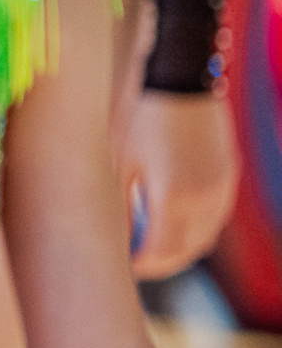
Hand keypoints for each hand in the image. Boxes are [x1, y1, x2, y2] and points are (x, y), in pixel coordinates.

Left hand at [126, 91, 239, 278]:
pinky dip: (197, 226)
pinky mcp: (229, 175)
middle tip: (138, 263)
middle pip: (186, 250)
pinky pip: (215, 215)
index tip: (125, 268)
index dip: (143, 265)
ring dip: (182, 247)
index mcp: (172, 198)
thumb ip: (123, 203)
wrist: (180, 79)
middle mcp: (203, 199)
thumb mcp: (121, 161)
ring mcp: (221, 187)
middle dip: (162, 262)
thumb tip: (118, 234)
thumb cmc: (139, 117)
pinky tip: (176, 221)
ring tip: (154, 245)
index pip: (161, 251)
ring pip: (205, 235)